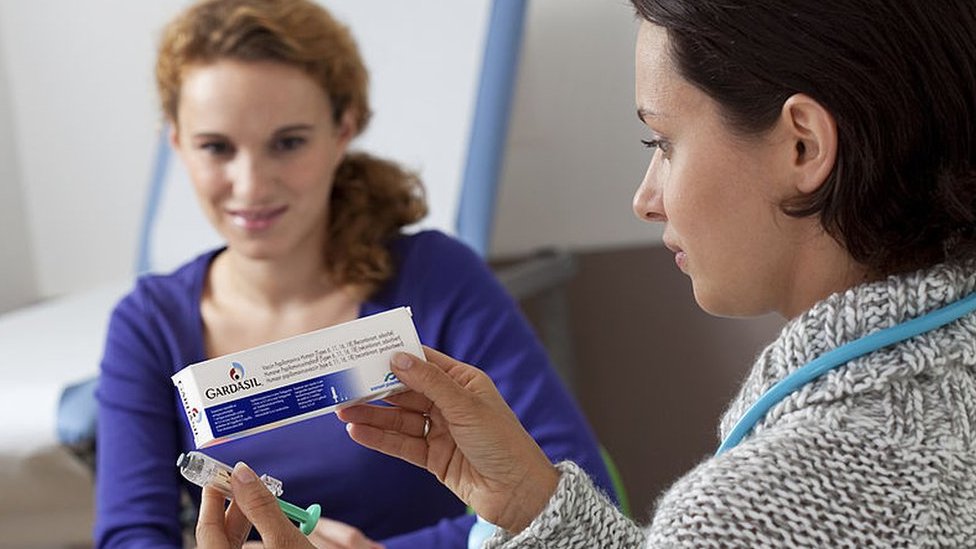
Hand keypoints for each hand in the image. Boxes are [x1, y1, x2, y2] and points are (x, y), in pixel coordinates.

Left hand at [196, 463, 382, 548]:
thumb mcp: (286, 541)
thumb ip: (261, 506)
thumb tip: (241, 473)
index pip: (207, 529)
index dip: (212, 498)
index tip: (218, 474)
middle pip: (218, 539)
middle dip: (232, 508)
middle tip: (243, 483)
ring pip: (231, 548)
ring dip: (244, 522)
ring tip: (258, 501)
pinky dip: (253, 539)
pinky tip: (267, 526)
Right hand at [336, 346, 559, 532]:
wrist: (518, 493)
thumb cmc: (503, 443)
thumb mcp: (466, 406)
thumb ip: (430, 383)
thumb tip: (399, 357)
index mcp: (464, 382)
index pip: (425, 362)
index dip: (397, 356)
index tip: (366, 351)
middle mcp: (450, 404)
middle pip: (406, 391)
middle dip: (376, 389)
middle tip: (346, 384)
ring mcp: (440, 430)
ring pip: (399, 419)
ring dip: (372, 414)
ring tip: (343, 409)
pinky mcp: (433, 457)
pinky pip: (402, 443)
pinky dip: (380, 438)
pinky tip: (358, 431)